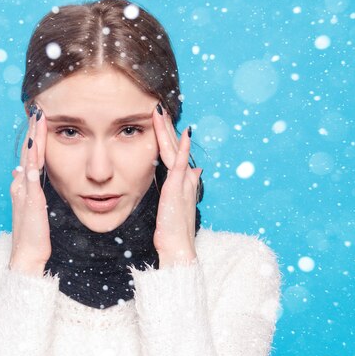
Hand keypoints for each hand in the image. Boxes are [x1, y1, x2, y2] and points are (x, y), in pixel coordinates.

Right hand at [9, 103, 50, 275]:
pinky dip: (32, 170)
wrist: (27, 254)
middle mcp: (20, 186)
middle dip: (32, 132)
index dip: (33, 136)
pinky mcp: (30, 205)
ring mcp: (23, 194)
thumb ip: (28, 187)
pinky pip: (30, 184)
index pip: (28, 155)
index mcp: (22, 185)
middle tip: (38, 111)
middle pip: (26, 153)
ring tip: (37, 125)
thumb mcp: (31, 205)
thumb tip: (22, 171)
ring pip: (28, 162)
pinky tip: (36, 158)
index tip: (39, 118)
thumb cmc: (33, 232)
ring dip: (33, 143)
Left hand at [151, 103, 202, 265]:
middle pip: (173, 147)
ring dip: (168, 130)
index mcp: (182, 181)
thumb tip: (195, 171)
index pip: (172, 153)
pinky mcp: (178, 187)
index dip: (167, 137)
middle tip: (159, 108)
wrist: (178, 247)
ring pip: (174, 150)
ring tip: (161, 112)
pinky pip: (180, 163)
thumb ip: (183, 186)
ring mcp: (183, 181)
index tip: (159, 121)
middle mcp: (186, 178)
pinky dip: (181, 147)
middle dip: (166, 127)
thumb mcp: (177, 204)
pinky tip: (182, 133)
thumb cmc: (173, 230)